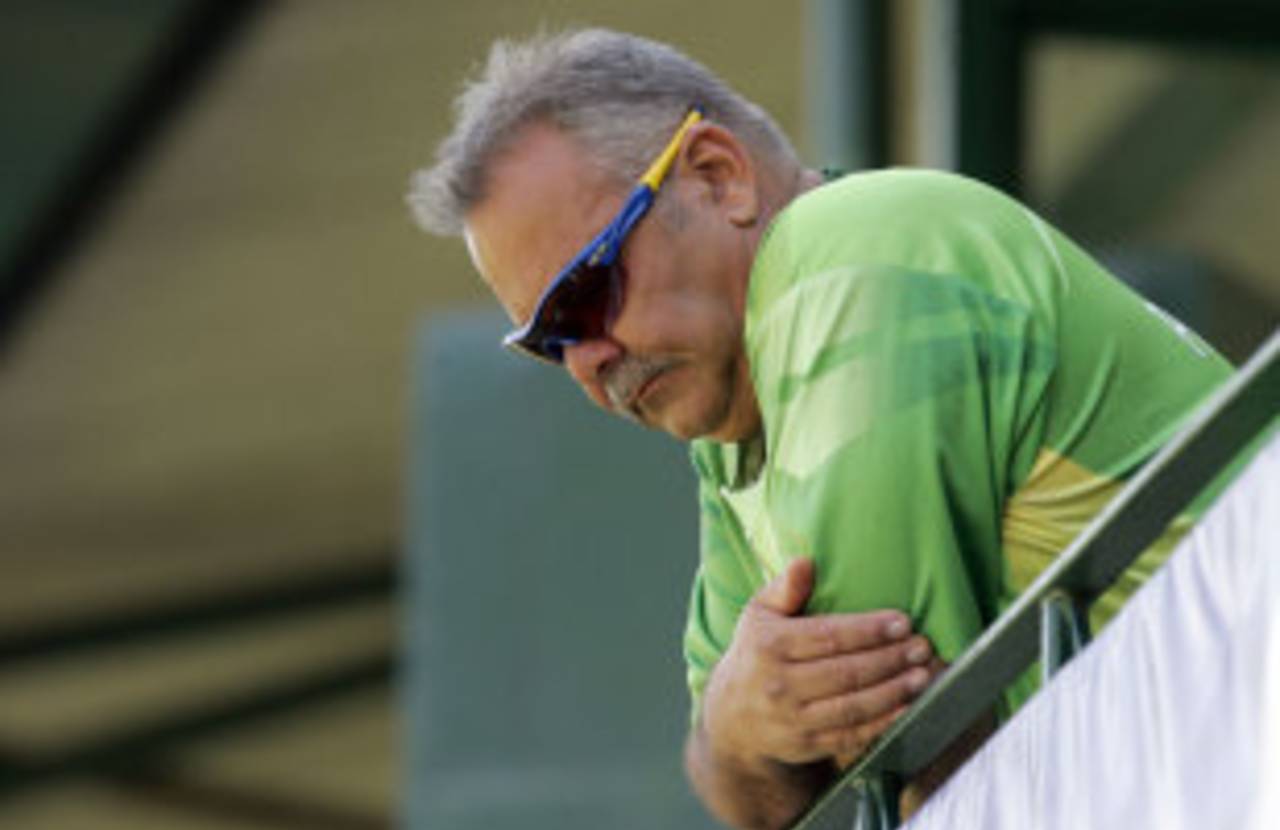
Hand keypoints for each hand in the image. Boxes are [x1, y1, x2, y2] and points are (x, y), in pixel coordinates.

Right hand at [702, 558, 936, 767]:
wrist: (732, 716)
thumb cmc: (756, 653)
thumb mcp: (759, 614)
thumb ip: (784, 588)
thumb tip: (805, 562)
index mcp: (769, 645)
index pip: (828, 635)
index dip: (869, 630)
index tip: (902, 621)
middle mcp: (778, 685)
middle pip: (845, 672)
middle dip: (890, 659)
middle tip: (921, 646)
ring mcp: (792, 719)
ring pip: (852, 706)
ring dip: (893, 691)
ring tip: (922, 674)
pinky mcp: (805, 745)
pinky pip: (850, 735)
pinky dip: (882, 722)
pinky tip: (907, 706)